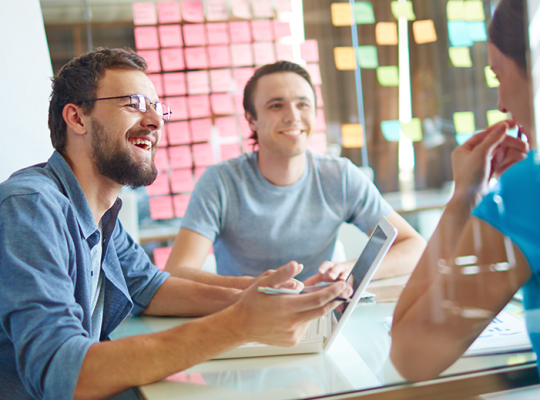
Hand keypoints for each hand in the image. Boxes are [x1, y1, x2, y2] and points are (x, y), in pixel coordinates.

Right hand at [230, 261, 351, 346]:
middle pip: (320, 310)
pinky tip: (293, 313)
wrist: (241, 325)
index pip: (316, 299)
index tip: (342, 286)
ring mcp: (292, 334)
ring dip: (314, 308)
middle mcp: (291, 322)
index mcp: (285, 306)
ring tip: (301, 301)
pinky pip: (304, 326)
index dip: (331, 292)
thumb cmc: (252, 303)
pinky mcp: (292, 341)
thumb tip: (296, 265)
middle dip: (333, 299)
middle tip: (342, 290)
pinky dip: (304, 318)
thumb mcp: (264, 283)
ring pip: (312, 318)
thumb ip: (282, 274)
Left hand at [451, 121, 527, 205]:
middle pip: (494, 144)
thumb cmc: (469, 176)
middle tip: (524, 143)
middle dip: (509, 144)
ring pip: (499, 153)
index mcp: (463, 149)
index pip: (483, 135)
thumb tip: (503, 126)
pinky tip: (521, 156)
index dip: (497, 129)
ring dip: (513, 151)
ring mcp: (481, 164)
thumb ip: (492, 139)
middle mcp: (471, 155)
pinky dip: (511, 159)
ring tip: (525, 150)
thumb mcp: (480, 154)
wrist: (470, 198)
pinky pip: (501, 162)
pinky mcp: (489, 172)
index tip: (512, 123)